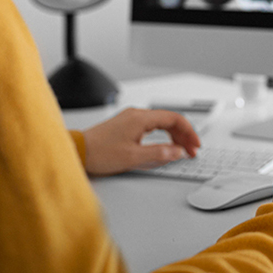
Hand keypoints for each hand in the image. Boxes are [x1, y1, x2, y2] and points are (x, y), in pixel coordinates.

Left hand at [82, 108, 199, 175]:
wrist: (78, 151)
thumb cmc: (99, 153)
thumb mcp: (133, 157)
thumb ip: (159, 153)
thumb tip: (177, 151)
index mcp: (140, 118)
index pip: (174, 118)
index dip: (188, 131)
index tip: (195, 144)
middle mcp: (136, 115)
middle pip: (169, 120)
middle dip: (183, 135)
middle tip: (191, 150)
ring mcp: (131, 119)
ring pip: (160, 123)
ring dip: (173, 135)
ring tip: (181, 150)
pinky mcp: (126, 125)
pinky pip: (151, 126)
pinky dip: (162, 135)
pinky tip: (165, 145)